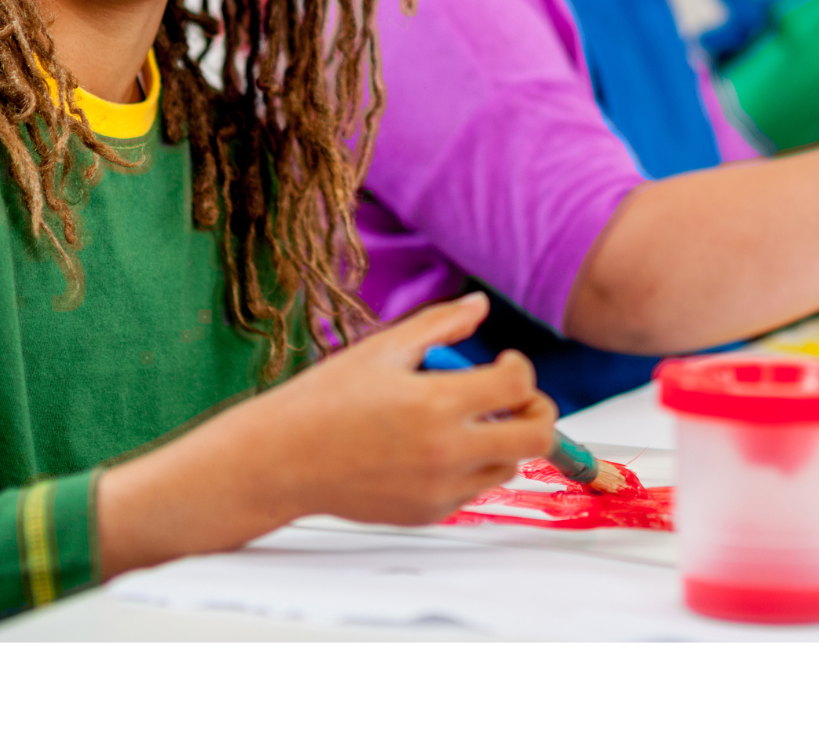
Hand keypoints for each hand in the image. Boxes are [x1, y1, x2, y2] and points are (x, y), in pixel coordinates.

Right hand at [96, 292, 556, 577]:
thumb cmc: (324, 401)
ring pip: (509, 466)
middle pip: (537, 437)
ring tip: (471, 420)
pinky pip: (475, 490)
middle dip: (536, 411)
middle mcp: (445, 452)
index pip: (519, 386)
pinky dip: (472, 467)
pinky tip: (440, 447)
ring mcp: (439, 488)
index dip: (520, 367)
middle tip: (515, 398)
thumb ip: (440, 325)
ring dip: (504, 440)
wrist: (281, 460)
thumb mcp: (383, 350)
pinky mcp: (428, 512)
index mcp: (436, 404)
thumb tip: (480, 306)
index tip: (503, 361)